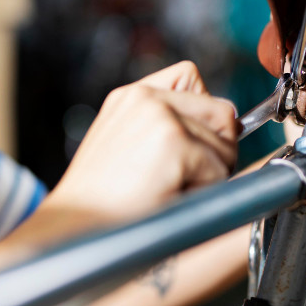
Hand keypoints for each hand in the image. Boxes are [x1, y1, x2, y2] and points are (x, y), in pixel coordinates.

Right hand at [50, 61, 237, 221]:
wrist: (76, 227)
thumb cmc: (102, 202)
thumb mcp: (125, 149)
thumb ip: (166, 128)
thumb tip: (229, 128)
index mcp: (130, 96)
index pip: (190, 77)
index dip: (203, 114)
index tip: (190, 148)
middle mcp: (145, 96)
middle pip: (221, 111)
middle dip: (216, 149)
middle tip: (182, 180)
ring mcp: (159, 115)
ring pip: (226, 144)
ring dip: (210, 176)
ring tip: (169, 191)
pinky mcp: (172, 140)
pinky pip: (219, 170)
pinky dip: (204, 192)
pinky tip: (169, 198)